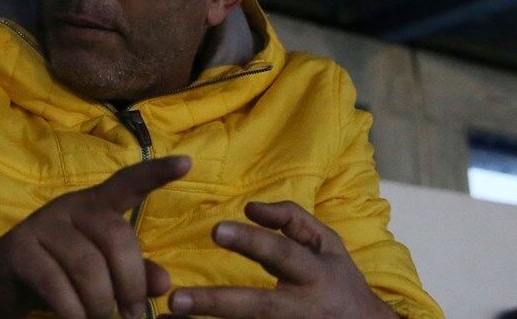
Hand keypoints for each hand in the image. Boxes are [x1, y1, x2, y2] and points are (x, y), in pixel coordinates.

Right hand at [0, 155, 191, 318]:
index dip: (156, 173)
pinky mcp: (19, 250)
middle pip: (115, 236)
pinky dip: (73, 311)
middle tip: (133, 314)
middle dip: (131, 282)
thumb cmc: (57, 272)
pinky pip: (57, 284)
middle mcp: (70, 206)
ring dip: (101, 304)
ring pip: (88, 266)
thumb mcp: (99, 272)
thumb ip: (133, 273)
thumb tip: (165, 283)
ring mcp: (42, 225)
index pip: (127, 182)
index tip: (186, 163)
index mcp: (94, 205)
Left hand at [167, 201, 395, 318]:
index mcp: (315, 274)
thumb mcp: (328, 244)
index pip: (281, 254)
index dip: (251, 241)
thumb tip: (250, 207)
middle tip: (176, 300)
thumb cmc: (339, 281)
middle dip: (216, 303)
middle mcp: (302, 308)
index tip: (216, 229)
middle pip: (257, 307)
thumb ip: (292, 218)